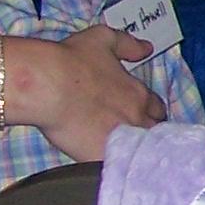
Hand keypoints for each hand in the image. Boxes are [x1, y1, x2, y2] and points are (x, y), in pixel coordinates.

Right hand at [26, 25, 168, 159]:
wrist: (46, 85)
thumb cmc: (72, 59)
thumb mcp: (103, 39)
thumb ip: (128, 44)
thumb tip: (146, 48)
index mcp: (138, 95)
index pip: (157, 108)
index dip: (150, 111)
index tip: (142, 114)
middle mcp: (137, 118)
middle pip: (154, 132)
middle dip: (148, 132)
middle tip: (133, 133)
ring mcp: (122, 139)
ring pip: (140, 150)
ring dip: (136, 149)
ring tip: (122, 151)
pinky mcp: (103, 157)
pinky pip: (118, 165)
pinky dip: (117, 164)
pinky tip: (108, 163)